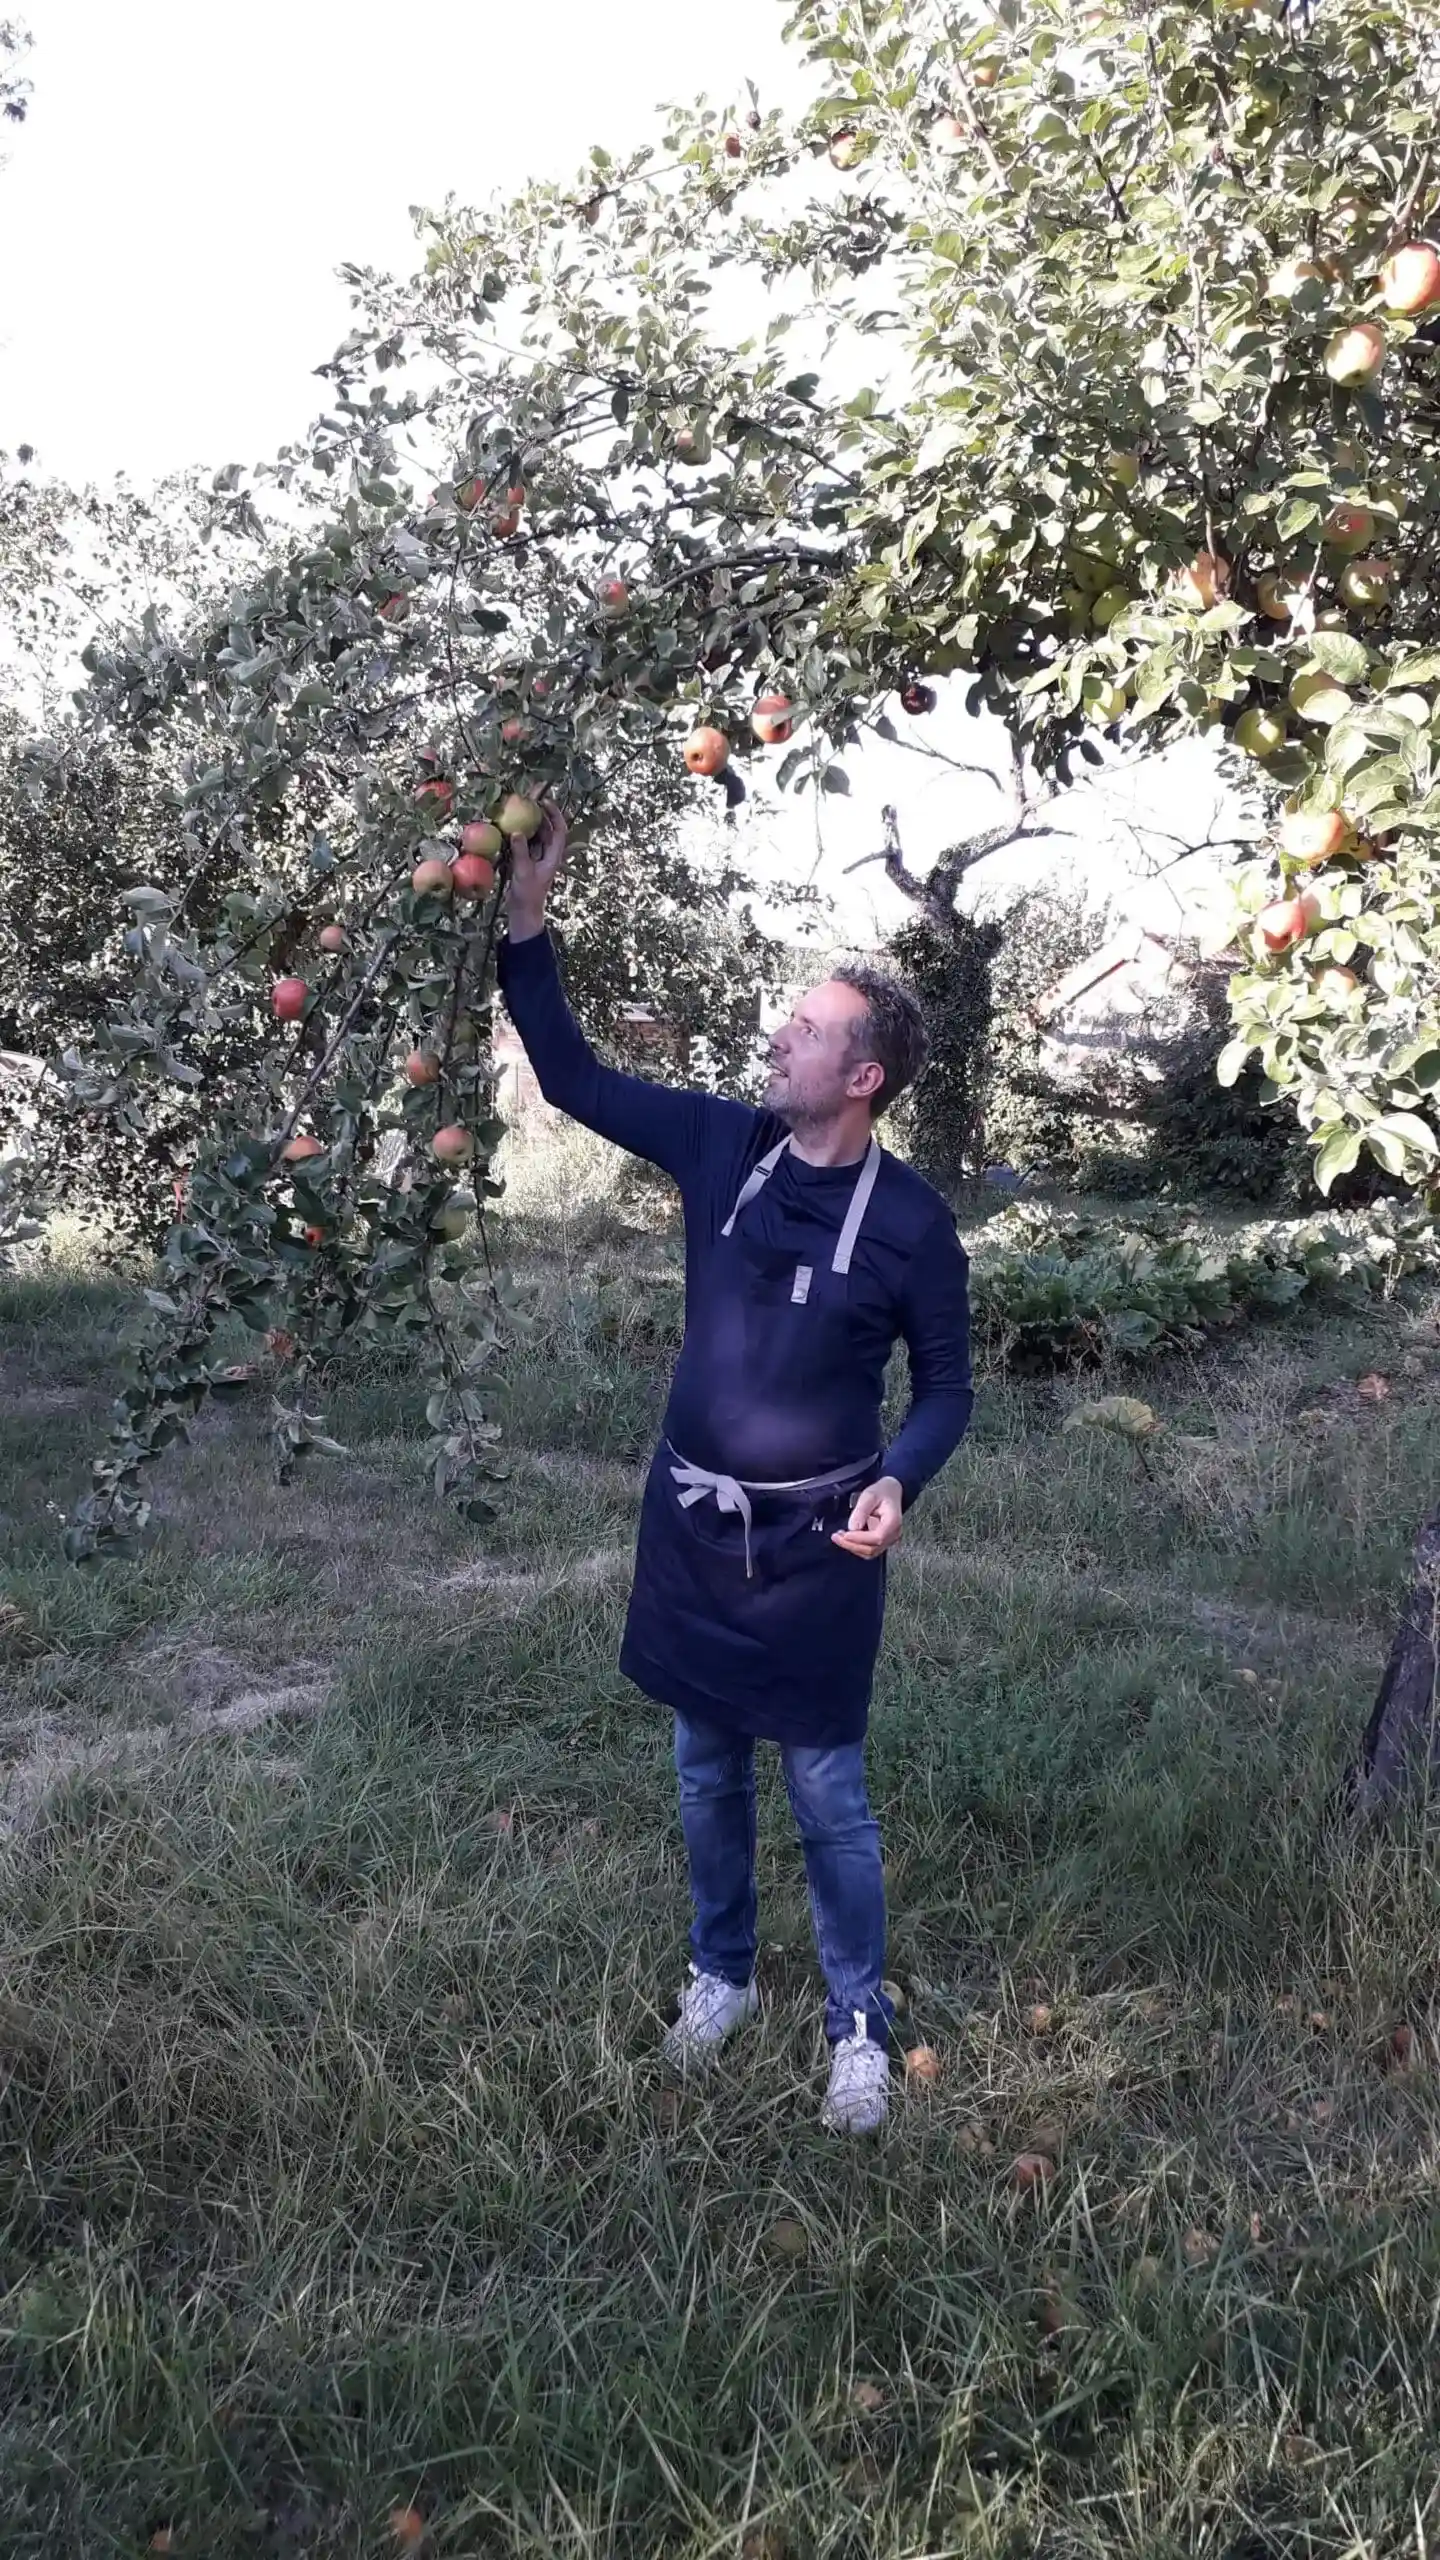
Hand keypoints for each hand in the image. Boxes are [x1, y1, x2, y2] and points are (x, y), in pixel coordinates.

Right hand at [505, 801, 567, 936]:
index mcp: (553, 856)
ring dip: (529, 823)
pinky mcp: (526, 860)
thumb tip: (516, 832)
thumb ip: (520, 852)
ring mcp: (537, 857)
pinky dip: (520, 835)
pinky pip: (525, 843)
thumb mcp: (523, 872)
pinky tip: (509, 827)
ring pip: (536, 835)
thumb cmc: (527, 894)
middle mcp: (547, 854)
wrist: (523, 911)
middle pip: (547, 829)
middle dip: (539, 815)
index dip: (554, 814)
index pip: (559, 830)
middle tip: (527, 801)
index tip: (544, 802)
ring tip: (517, 810)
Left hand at [832, 1474, 904, 1560]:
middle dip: (852, 1545)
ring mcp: (888, 1540)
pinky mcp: (882, 1541)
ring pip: (869, 1552)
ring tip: (839, 1537)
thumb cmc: (882, 1492)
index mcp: (893, 1522)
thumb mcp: (870, 1495)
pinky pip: (868, 1549)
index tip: (845, 1534)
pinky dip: (856, 1546)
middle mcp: (893, 1534)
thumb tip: (852, 1528)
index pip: (877, 1538)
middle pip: (872, 1548)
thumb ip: (861, 1511)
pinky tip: (846, 1538)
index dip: (859, 1539)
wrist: (891, 1492)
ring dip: (852, 1547)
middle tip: (836, 1537)